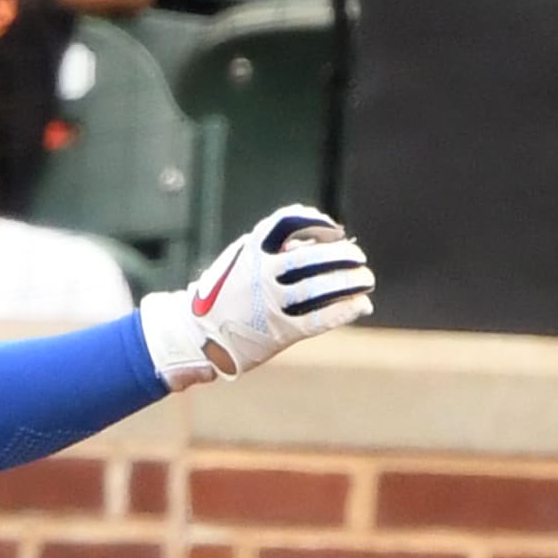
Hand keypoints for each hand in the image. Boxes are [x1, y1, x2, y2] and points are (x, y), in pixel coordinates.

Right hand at [138, 205, 372, 387]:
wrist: (192, 335)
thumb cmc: (222, 297)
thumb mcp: (238, 263)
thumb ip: (272, 253)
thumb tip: (317, 244)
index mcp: (250, 251)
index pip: (290, 222)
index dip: (318, 223)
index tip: (334, 231)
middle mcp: (260, 275)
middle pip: (313, 256)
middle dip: (342, 256)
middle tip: (359, 259)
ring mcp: (269, 304)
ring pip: (320, 287)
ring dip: (349, 282)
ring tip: (365, 280)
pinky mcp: (278, 331)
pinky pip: (318, 318)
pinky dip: (343, 310)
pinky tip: (359, 306)